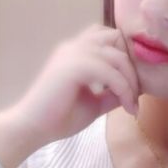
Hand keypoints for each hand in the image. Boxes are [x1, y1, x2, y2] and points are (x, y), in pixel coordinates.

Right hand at [11, 24, 139, 148]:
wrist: (33, 128)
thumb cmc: (59, 118)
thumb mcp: (94, 103)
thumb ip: (112, 94)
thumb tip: (134, 91)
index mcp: (76, 52)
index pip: (109, 38)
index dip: (125, 58)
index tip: (132, 90)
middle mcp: (74, 47)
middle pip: (116, 40)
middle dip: (131, 67)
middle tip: (134, 96)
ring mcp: (72, 54)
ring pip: (117, 55)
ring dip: (129, 80)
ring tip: (130, 104)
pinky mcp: (73, 67)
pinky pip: (109, 72)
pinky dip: (122, 88)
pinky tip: (124, 106)